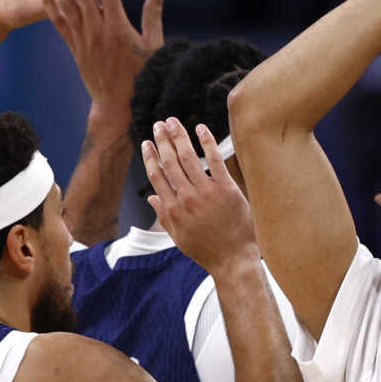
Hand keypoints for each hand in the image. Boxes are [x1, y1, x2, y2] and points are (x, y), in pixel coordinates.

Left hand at [43, 0, 165, 112]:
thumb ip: (153, 17)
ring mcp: (82, 38)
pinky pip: (57, 21)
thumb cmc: (142, 76)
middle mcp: (97, 29)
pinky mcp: (73, 46)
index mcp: (119, 27)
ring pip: (67, 2)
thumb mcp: (154, 46)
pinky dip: (48, 3)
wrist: (117, 104)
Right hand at [143, 118, 257, 269]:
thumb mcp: (179, 237)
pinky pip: (215, 160)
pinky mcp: (226, 189)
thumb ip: (163, 216)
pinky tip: (200, 128)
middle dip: (162, 140)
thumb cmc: (207, 250)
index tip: (146, 143)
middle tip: (159, 124)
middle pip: (170, 162)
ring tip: (173, 122)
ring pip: (188, 158)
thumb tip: (151, 197)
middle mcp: (187, 198)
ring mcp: (206, 192)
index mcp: (173, 209)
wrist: (233, 259)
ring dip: (179, 136)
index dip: (150, 157)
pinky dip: (207, 142)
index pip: (157, 176)